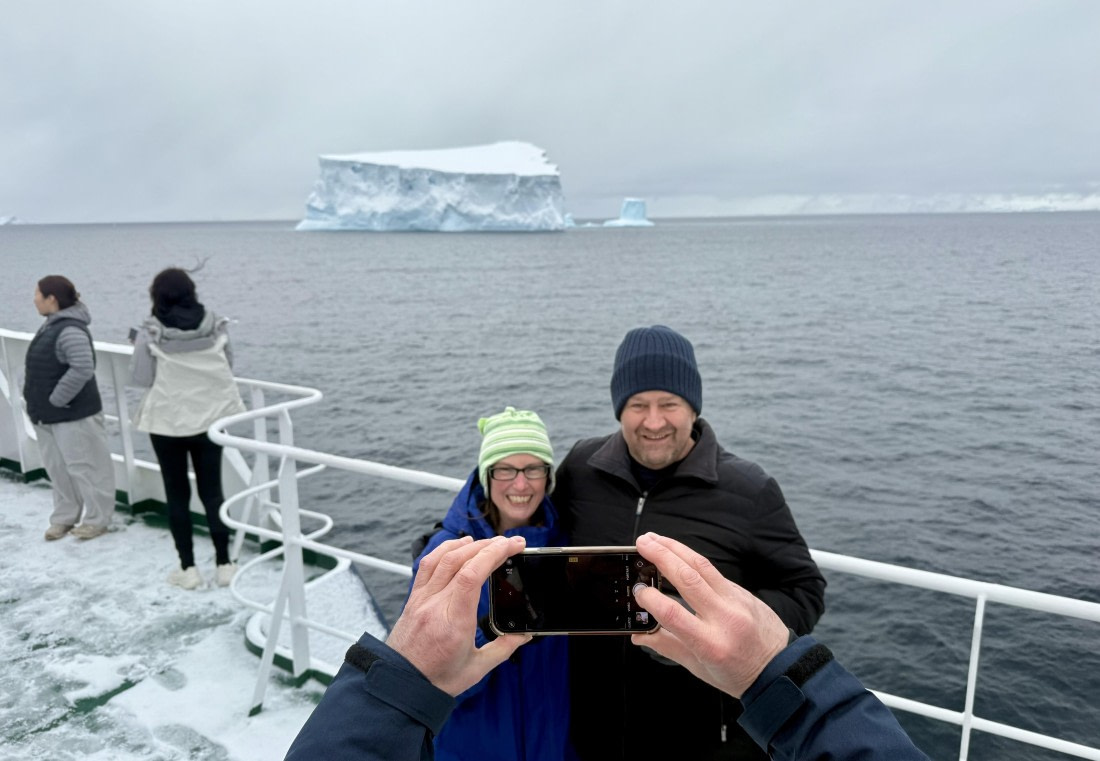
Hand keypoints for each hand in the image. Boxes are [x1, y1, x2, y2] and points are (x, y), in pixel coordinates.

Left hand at [387, 535, 530, 695]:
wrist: (400, 685)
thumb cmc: (436, 680)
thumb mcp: (476, 669)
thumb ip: (503, 648)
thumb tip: (524, 634)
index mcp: (453, 622)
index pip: (472, 575)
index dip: (494, 554)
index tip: (513, 546)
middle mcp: (435, 605)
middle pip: (460, 560)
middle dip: (489, 546)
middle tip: (510, 543)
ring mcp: (421, 599)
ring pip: (443, 559)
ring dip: (468, 545)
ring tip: (488, 542)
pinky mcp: (414, 599)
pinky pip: (427, 565)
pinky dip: (444, 549)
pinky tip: (457, 547)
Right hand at [630, 532, 789, 697]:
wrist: (780, 667)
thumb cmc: (738, 674)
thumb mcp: (699, 668)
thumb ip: (668, 647)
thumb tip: (639, 635)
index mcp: (710, 644)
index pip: (673, 614)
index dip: (651, 599)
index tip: (638, 591)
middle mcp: (725, 618)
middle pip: (688, 579)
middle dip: (662, 556)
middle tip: (642, 543)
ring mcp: (737, 601)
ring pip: (702, 566)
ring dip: (676, 548)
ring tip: (654, 538)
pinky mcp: (742, 592)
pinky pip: (714, 572)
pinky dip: (692, 559)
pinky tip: (677, 552)